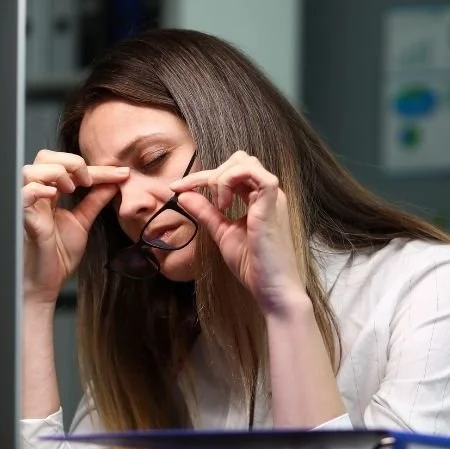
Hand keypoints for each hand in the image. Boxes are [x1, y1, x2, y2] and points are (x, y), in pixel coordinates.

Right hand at [23, 150, 128, 304]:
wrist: (47, 281)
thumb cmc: (57, 254)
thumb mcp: (83, 221)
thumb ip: (95, 201)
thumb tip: (114, 183)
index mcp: (50, 193)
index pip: (70, 167)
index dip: (98, 168)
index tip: (123, 173)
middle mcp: (37, 194)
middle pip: (44, 157)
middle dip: (71, 161)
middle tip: (87, 180)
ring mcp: (27, 205)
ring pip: (32, 169)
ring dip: (56, 172)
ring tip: (71, 188)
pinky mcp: (22, 218)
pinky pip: (23, 193)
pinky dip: (38, 188)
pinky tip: (54, 194)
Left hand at [169, 151, 306, 315]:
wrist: (272, 288)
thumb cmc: (253, 265)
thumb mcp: (222, 233)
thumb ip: (205, 213)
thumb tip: (184, 196)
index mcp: (257, 199)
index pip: (229, 173)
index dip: (200, 178)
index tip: (176, 189)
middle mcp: (266, 193)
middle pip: (237, 160)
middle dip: (209, 174)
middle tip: (192, 195)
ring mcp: (271, 195)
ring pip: (244, 161)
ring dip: (220, 177)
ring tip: (217, 205)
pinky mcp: (273, 201)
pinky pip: (252, 171)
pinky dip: (230, 181)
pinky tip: (224, 205)